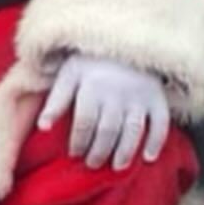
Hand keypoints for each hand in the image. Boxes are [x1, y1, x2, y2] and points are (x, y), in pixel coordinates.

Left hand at [37, 55, 170, 171]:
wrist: (124, 37)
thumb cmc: (91, 59)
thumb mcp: (69, 73)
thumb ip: (56, 100)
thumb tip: (42, 127)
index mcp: (92, 86)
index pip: (84, 122)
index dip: (78, 141)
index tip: (74, 154)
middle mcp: (117, 93)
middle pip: (107, 130)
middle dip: (99, 151)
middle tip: (93, 164)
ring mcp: (139, 96)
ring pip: (133, 130)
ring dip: (125, 152)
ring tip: (116, 166)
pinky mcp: (157, 97)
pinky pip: (161, 123)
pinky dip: (156, 142)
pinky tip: (148, 158)